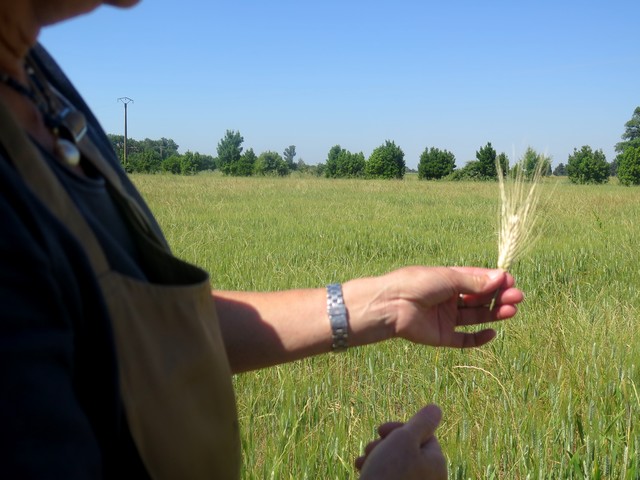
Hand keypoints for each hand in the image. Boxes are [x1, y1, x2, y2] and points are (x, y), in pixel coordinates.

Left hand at [344, 266, 523, 347]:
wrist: (392, 306)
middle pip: (479, 299)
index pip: (476, 280)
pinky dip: (479, 338)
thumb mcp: (448, 278)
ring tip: (511, 310)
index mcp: (448, 280)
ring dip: (494, 313)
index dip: (494, 281)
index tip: (510, 281)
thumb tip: (501, 276)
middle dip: (498, 297)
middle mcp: (448, 298)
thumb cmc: (416, 284)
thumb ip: (474, 282)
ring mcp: (446, 317)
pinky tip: (493, 331)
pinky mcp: (443, 336)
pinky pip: (465, 340)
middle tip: (517, 297)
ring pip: (476, 317)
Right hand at [356, 404, 446, 479]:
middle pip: (408, 450)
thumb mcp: (405, 439)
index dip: (400, 429)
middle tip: (370, 447)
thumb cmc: (388, 472)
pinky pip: (389, 478)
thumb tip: (436, 409)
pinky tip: (361, 471)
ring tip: (362, 461)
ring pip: (395, 464)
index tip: (380, 430)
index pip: (423, 435)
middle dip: (385, 443)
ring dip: (376, 456)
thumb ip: (422, 422)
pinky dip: (375, 472)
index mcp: (437, 465)